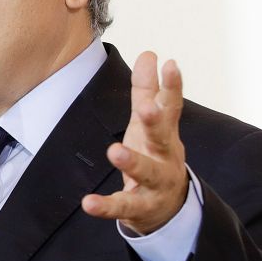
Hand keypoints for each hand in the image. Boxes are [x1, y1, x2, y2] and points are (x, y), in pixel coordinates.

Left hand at [82, 51, 188, 234]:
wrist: (168, 207)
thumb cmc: (155, 155)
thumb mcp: (151, 123)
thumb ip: (148, 91)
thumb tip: (149, 53)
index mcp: (166, 134)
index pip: (172, 107)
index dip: (172, 86)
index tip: (170, 64)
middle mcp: (165, 157)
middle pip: (163, 138)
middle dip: (156, 123)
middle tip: (146, 109)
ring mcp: (155, 183)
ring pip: (147, 173)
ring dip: (133, 162)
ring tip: (115, 151)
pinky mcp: (139, 207)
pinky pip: (123, 207)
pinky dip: (106, 206)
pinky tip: (88, 203)